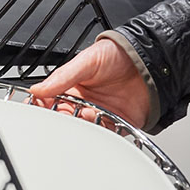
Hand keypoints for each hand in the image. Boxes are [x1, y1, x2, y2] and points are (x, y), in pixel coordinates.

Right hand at [28, 37, 151, 128]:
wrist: (152, 60)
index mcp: (71, 88)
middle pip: (65, 120)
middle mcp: (84, 104)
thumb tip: (38, 89)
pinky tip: (101, 122)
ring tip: (88, 114)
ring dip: (83, 126)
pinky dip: (102, 134)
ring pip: (84, 130)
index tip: (41, 109)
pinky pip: (106, 135)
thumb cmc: (119, 54)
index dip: (44, 108)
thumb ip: (62, 77)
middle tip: (66, 114)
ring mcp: (101, 115)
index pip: (50, 103)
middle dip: (63, 120)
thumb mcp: (86, 61)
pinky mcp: (118, 124)